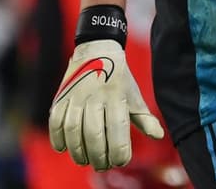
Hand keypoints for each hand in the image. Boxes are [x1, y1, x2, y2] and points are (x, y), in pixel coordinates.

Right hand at [49, 39, 163, 169]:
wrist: (97, 50)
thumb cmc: (119, 80)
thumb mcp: (134, 96)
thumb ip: (144, 118)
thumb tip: (159, 136)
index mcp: (117, 97)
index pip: (118, 130)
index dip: (119, 151)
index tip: (121, 161)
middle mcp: (96, 96)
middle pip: (94, 133)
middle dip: (98, 156)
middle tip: (102, 166)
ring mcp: (76, 96)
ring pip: (73, 130)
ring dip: (78, 151)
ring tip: (85, 161)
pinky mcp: (61, 97)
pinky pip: (55, 122)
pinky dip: (58, 138)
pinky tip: (64, 148)